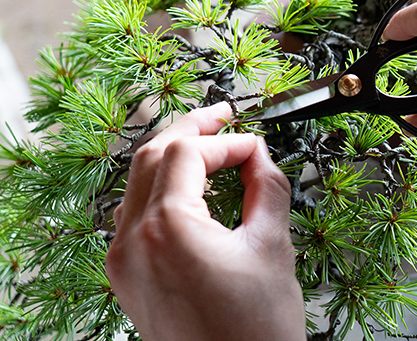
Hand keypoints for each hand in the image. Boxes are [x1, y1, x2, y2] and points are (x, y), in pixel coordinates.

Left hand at [105, 102, 304, 340]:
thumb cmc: (256, 331)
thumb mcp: (273, 247)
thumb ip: (267, 186)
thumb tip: (258, 154)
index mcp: (167, 230)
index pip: (188, 153)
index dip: (226, 140)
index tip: (256, 147)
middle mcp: (133, 241)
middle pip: (151, 155)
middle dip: (190, 130)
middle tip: (224, 117)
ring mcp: (123, 260)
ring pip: (137, 182)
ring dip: (172, 156)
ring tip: (208, 146)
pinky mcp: (126, 276)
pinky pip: (134, 213)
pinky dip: (161, 189)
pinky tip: (189, 188)